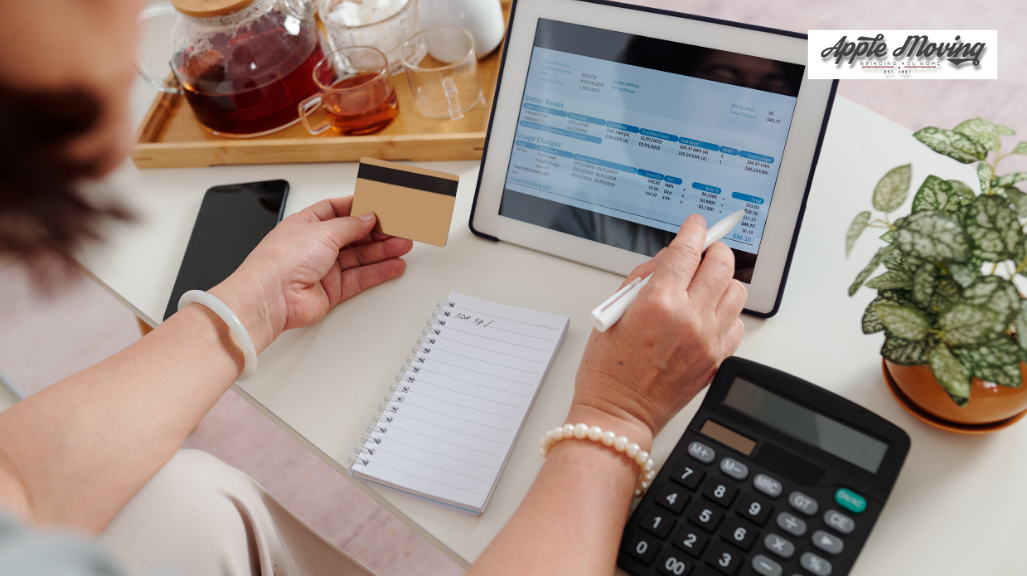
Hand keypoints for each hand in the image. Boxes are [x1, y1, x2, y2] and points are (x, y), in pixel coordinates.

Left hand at [210, 196, 412, 351]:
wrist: (271, 297)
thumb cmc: (281, 260)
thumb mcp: (322, 231)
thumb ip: (350, 225)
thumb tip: (367, 217)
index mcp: (306, 223)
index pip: (337, 210)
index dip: (359, 207)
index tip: (381, 205)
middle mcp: (314, 246)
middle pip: (353, 235)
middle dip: (377, 231)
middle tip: (399, 227)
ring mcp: (323, 269)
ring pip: (360, 257)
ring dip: (383, 251)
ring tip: (404, 244)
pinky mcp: (331, 290)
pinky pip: (360, 278)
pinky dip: (379, 271)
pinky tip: (394, 265)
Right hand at [569, 214, 746, 445]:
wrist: (619, 413)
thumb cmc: (609, 368)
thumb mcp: (613, 312)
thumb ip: (642, 279)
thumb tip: (667, 260)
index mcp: (658, 302)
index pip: (688, 250)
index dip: (694, 231)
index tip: (696, 225)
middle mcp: (689, 318)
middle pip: (721, 264)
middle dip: (713, 250)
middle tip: (702, 252)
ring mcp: (708, 339)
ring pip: (736, 290)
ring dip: (722, 281)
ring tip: (705, 286)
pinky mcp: (717, 358)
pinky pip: (737, 323)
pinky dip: (725, 313)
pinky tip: (707, 315)